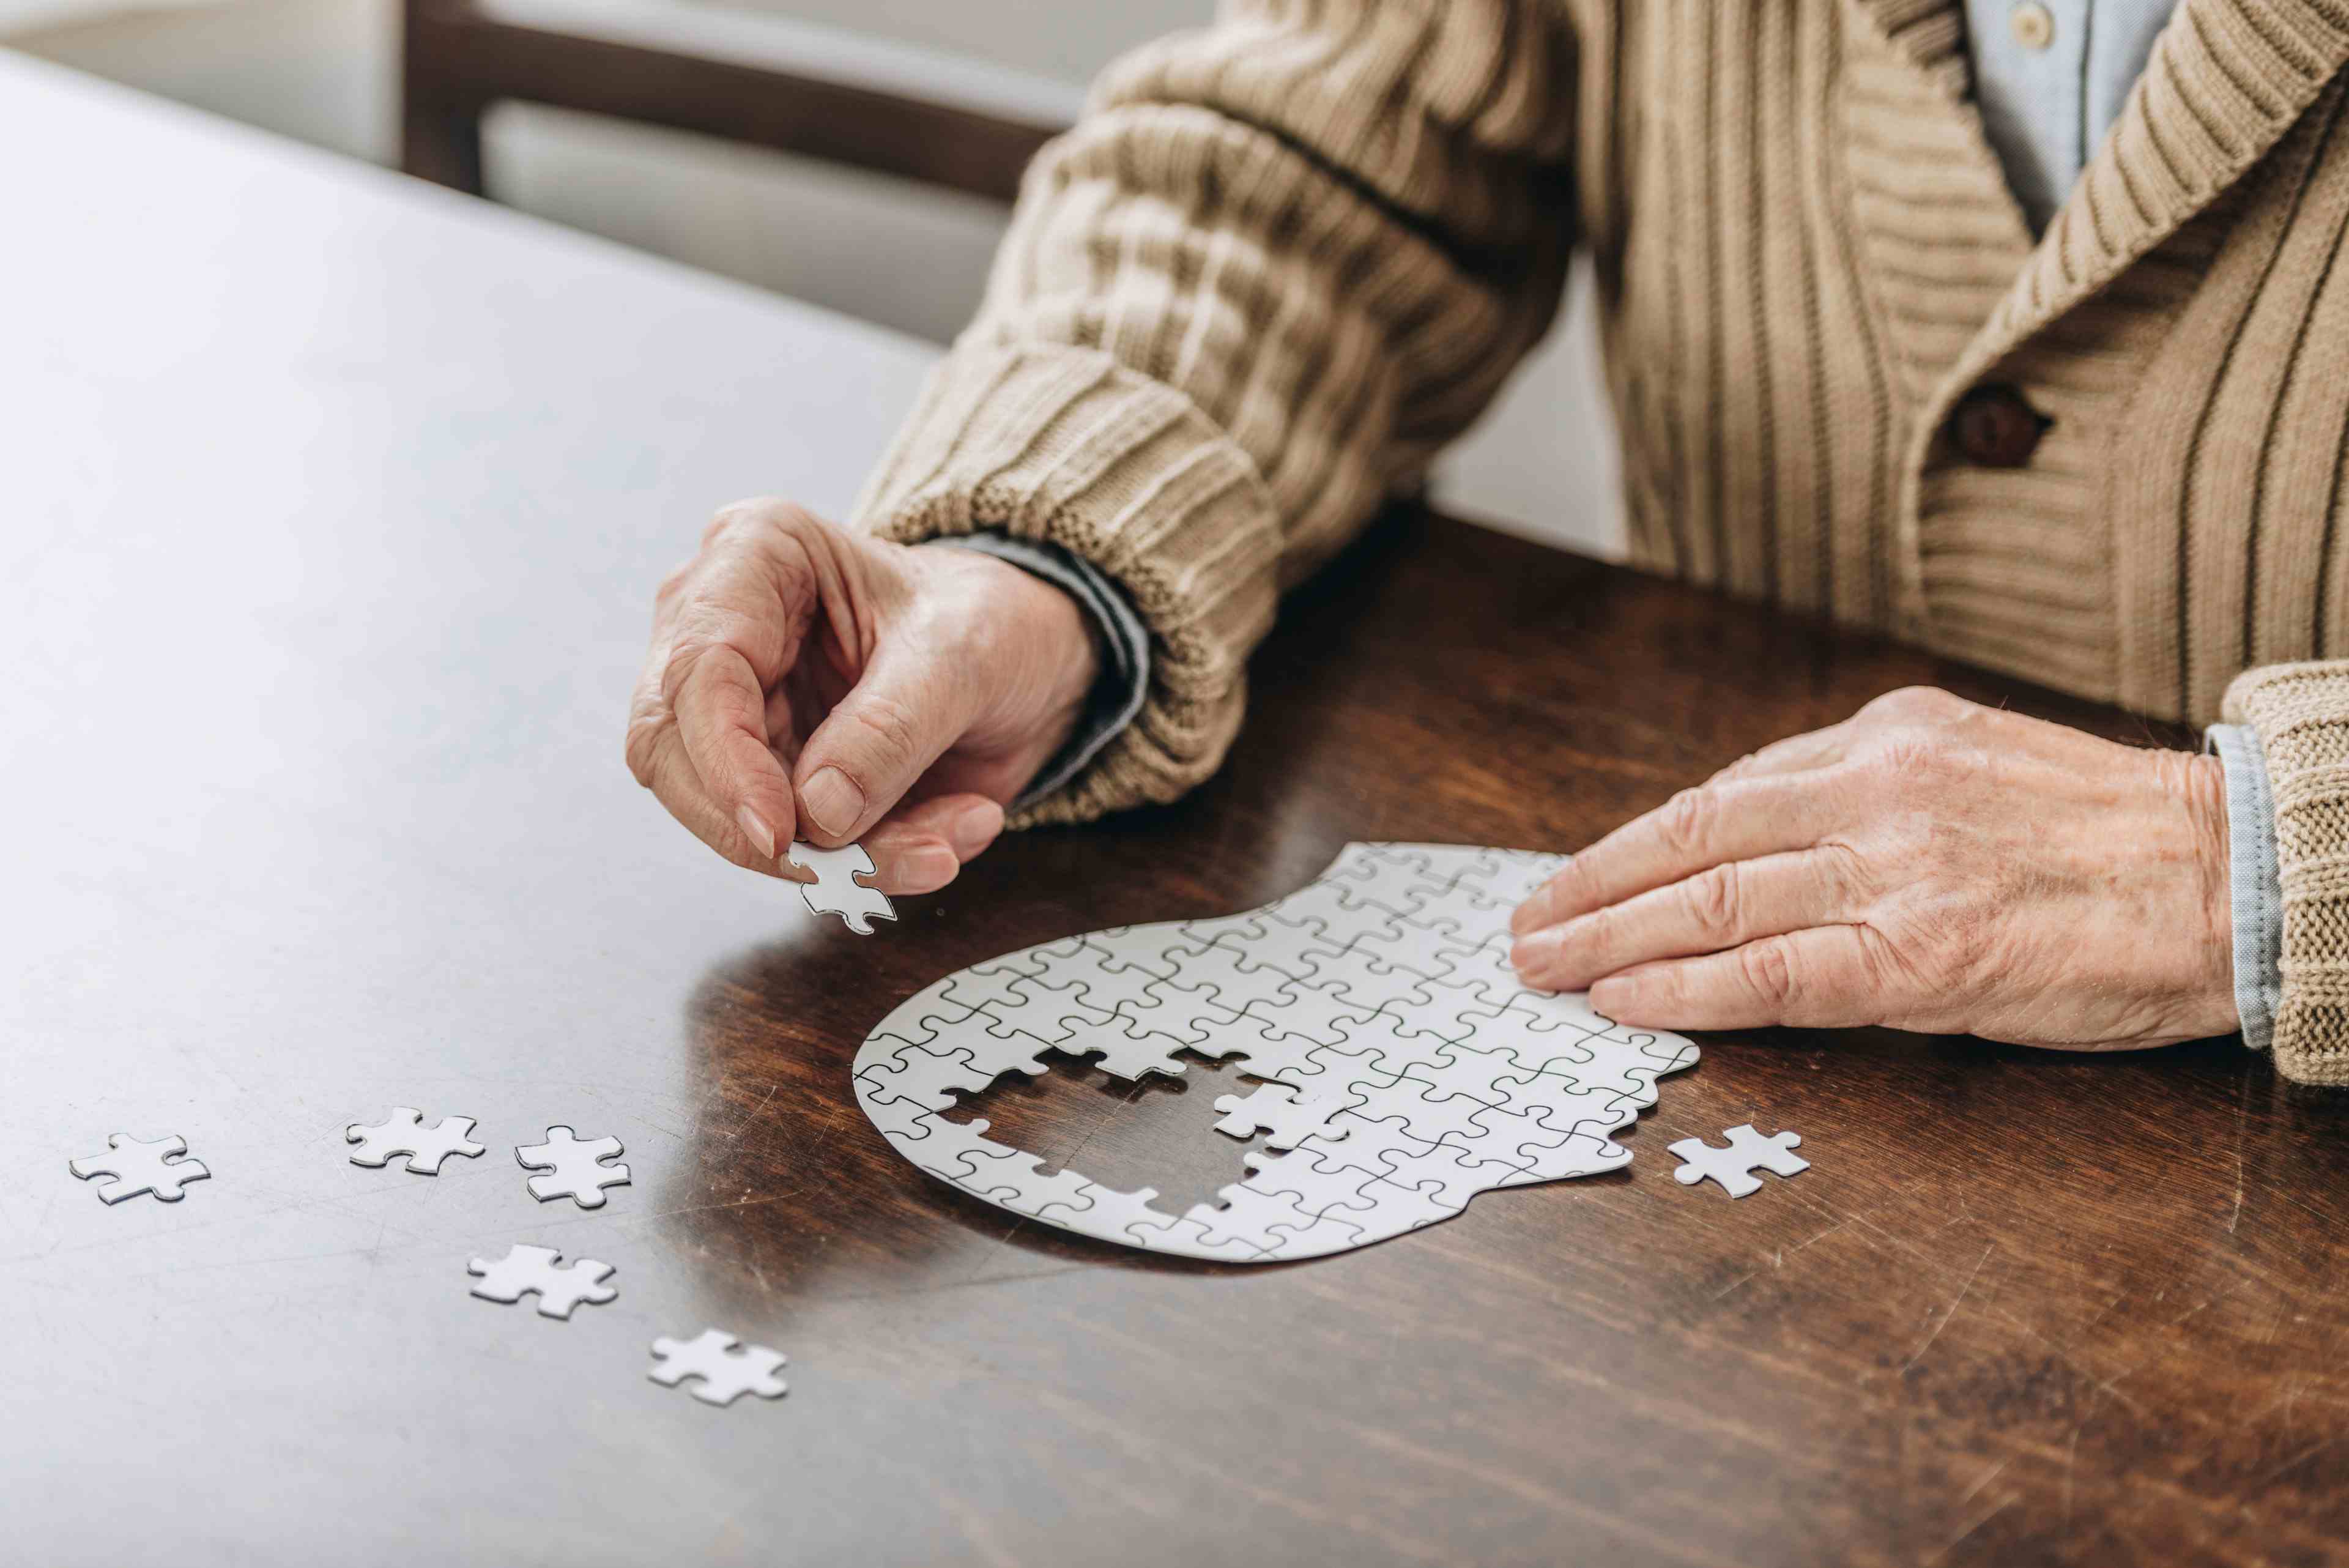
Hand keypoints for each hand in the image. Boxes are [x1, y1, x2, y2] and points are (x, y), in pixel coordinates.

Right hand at [627, 499, 1100, 893]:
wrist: (1027, 657)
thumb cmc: (989, 619)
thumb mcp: (963, 655)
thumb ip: (891, 728)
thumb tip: (817, 811)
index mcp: (755, 553)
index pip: (697, 669)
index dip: (725, 763)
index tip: (781, 832)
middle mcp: (721, 627)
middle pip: (676, 753)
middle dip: (772, 830)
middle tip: (860, 868)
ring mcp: (737, 707)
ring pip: (732, 815)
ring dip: (840, 856)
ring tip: (941, 848)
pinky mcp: (768, 773)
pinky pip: (791, 844)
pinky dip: (867, 861)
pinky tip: (944, 838)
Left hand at [1508, 687, 2237, 1049]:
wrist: (2231, 874)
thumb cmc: (2104, 834)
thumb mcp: (1971, 763)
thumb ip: (1863, 790)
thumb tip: (1752, 834)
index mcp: (1885, 737)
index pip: (1720, 793)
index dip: (1631, 842)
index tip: (1572, 873)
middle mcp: (1875, 791)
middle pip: (1691, 841)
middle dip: (1590, 887)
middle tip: (1523, 926)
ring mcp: (1894, 872)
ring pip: (1711, 903)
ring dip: (1608, 939)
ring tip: (1544, 967)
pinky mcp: (1922, 956)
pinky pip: (1773, 975)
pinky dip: (1683, 989)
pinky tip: (1624, 1003)